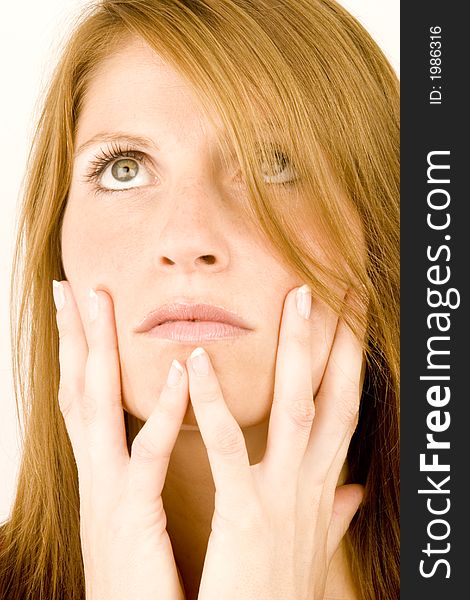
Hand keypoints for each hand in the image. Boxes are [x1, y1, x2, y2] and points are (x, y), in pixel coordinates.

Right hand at [53, 281, 187, 599]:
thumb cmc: (146, 582)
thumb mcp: (146, 519)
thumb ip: (156, 478)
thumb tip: (179, 446)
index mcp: (105, 475)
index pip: (88, 401)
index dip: (83, 354)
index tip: (85, 310)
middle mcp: (96, 476)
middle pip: (79, 390)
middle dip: (74, 336)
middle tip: (74, 284)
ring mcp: (107, 495)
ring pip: (96, 408)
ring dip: (99, 351)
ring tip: (101, 299)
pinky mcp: (131, 520)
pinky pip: (146, 459)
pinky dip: (161, 413)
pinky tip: (176, 372)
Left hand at [184, 285, 364, 599]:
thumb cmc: (281, 587)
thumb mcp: (316, 544)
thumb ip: (336, 513)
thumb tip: (356, 491)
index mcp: (322, 485)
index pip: (344, 410)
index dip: (352, 363)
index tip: (351, 322)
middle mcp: (312, 483)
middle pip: (334, 397)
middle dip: (340, 341)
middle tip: (336, 289)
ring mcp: (282, 497)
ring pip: (297, 408)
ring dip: (297, 352)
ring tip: (294, 299)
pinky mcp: (246, 515)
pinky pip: (227, 449)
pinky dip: (213, 403)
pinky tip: (196, 360)